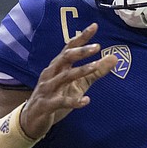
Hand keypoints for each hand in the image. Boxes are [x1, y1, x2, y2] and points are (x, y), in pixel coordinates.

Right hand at [20, 23, 117, 138]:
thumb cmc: (55, 97)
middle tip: (97, 46)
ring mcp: (47, 89)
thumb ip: (95, 72)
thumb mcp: (78, 84)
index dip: (81, 37)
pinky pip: (61, 102)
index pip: (70, 48)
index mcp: (58, 67)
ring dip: (80, 71)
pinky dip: (74, 101)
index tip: (94, 26)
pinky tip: (87, 101)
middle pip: (65, 58)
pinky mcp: (47, 105)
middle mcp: (51, 74)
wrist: (32, 121)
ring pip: (64, 77)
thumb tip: (114, 58)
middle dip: (80, 51)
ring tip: (95, 66)